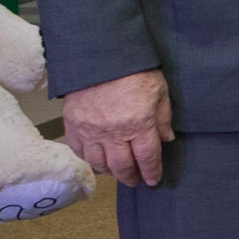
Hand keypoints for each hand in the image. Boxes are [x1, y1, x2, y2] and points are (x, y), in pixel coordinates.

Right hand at [62, 70, 170, 187]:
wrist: (100, 57)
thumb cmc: (134, 71)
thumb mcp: (159, 91)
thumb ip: (163, 118)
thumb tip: (166, 139)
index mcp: (139, 124)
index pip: (147, 158)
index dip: (151, 172)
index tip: (153, 180)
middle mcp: (114, 133)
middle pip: (122, 166)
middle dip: (130, 177)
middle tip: (135, 181)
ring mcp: (91, 130)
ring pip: (99, 163)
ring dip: (110, 172)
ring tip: (118, 173)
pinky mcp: (73, 125)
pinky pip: (79, 150)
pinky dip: (89, 159)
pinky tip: (96, 160)